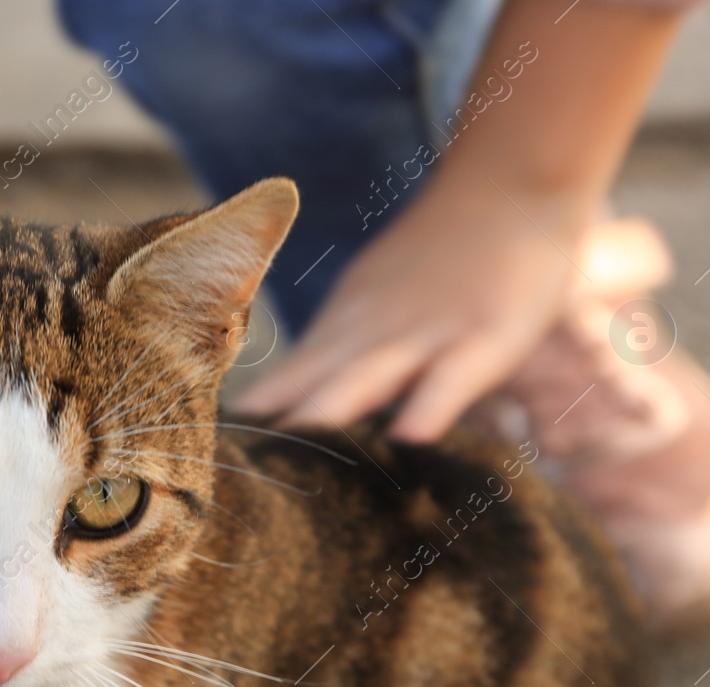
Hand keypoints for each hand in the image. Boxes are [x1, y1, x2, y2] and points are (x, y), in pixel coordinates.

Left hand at [234, 180, 588, 441]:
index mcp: (341, 333)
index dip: (244, 423)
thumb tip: (270, 413)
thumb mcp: (367, 307)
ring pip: (366, 379)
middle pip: (311, 385)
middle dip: (271, 431)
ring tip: (290, 458)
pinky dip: (431, 406)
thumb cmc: (433, 263)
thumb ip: (325, 363)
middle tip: (230, 476)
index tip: (202, 461)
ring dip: (326, 415)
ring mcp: (425, 336)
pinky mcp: (484, 338)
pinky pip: (452, 378)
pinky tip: (408, 440)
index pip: (281, 383)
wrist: (507, 187)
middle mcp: (370, 336)